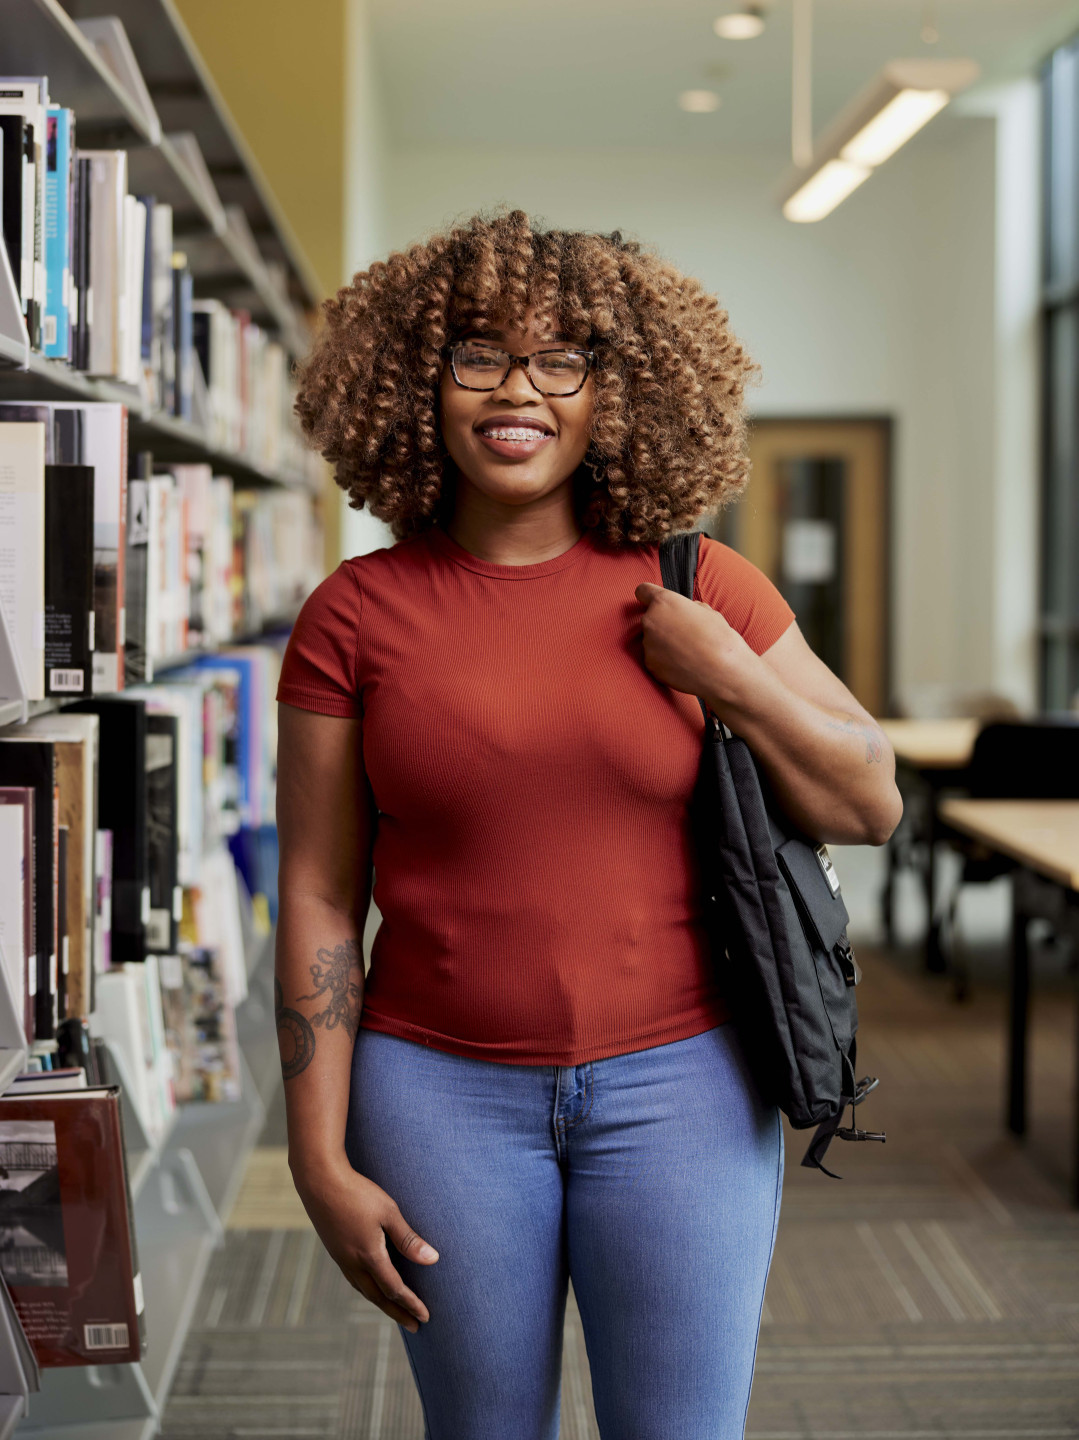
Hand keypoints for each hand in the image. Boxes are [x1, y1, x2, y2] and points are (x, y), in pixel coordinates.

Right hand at [292, 1158, 438, 1332]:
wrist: (319, 1181)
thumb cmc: (358, 1193)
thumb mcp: (389, 1212)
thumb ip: (408, 1239)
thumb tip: (432, 1259)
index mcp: (369, 1256)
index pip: (394, 1289)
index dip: (411, 1304)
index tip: (425, 1317)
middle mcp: (353, 1263)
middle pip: (379, 1297)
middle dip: (398, 1313)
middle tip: (414, 1327)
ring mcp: (341, 1258)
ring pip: (364, 1290)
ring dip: (382, 1303)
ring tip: (395, 1311)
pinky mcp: (335, 1250)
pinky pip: (354, 1279)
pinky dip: (368, 1290)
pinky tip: (371, 1285)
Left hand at [634, 581, 751, 702]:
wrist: (723, 670)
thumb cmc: (719, 638)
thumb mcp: (708, 612)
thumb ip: (690, 608)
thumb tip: (689, 610)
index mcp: (664, 602)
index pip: (643, 591)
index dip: (648, 596)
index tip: (653, 602)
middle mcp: (650, 620)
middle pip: (650, 619)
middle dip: (662, 625)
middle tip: (683, 634)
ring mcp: (648, 644)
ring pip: (652, 641)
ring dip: (664, 644)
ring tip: (686, 652)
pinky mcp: (650, 664)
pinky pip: (655, 659)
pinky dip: (665, 662)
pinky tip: (683, 665)